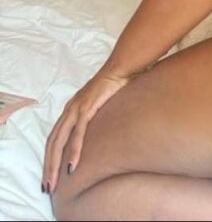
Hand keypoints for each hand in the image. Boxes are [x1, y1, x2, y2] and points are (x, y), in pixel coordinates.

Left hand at [42, 69, 129, 192]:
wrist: (121, 69)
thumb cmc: (114, 85)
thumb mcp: (100, 104)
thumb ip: (94, 116)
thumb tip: (98, 132)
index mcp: (71, 109)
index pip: (54, 137)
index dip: (49, 157)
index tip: (49, 175)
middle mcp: (69, 109)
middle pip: (52, 142)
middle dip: (48, 166)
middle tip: (47, 186)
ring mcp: (77, 108)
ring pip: (60, 141)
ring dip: (56, 163)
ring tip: (55, 182)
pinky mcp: (87, 108)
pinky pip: (78, 134)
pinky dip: (74, 150)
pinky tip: (72, 165)